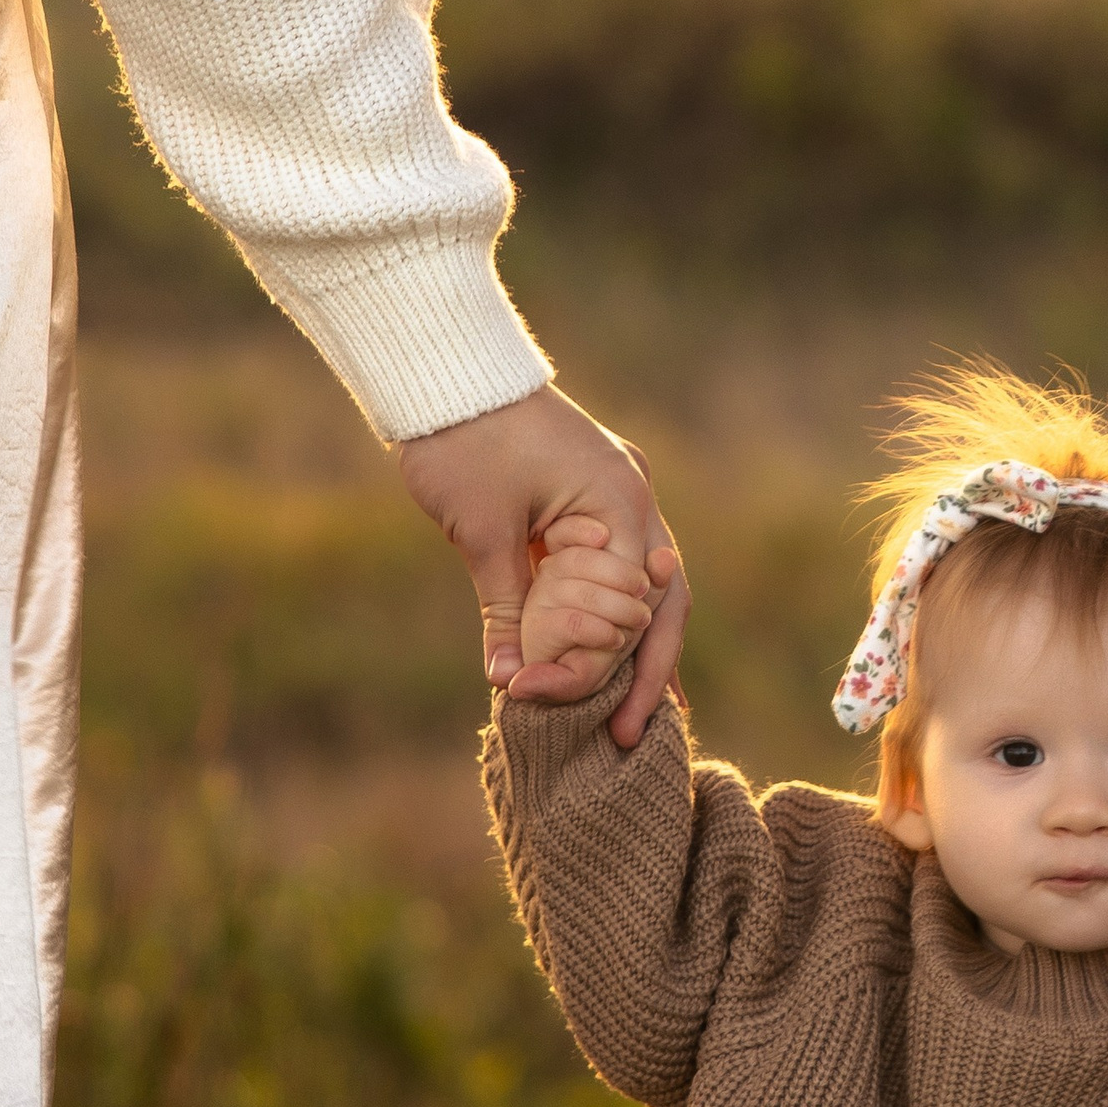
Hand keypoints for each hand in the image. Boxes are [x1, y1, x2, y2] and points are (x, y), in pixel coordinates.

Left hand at [395, 381, 688, 744]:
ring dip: (641, 649)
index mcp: (620, 504)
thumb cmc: (461, 440)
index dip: (602, 667)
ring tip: (637, 714)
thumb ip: (506, 611)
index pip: (632, 607)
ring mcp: (620, 495)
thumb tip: (509, 683)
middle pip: (662, 604)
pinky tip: (610, 656)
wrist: (444, 369)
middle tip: (633, 738)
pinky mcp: (595, 496)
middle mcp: (635, 500)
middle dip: (651, 673)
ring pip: (647, 589)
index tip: (558, 706)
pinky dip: (615, 612)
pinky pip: (618, 567)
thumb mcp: (482, 534)